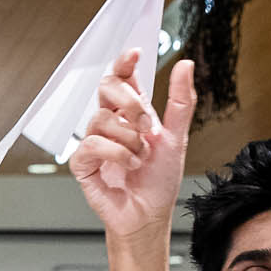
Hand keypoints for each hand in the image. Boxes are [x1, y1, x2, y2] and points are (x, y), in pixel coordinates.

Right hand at [70, 49, 195, 270]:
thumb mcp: (177, 138)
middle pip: (106, 88)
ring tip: (139, 159)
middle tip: (148, 126)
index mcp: (131, 113)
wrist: (149, 215)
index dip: (124, 62)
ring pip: (101, 119)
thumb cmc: (159, 181)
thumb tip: (186, 65)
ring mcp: (95, 141)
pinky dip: (115, 154)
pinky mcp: (83, 163)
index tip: (135, 55)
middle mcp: (111, 123)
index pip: (121, 77)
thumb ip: (181, 101)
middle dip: (130, 103)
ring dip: (128, 140)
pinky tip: (126, 166)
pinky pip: (92, 145)